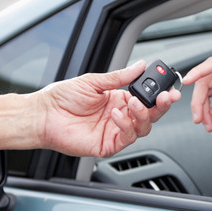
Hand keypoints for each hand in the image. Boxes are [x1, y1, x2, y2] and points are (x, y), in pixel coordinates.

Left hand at [37, 61, 179, 156]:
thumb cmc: (61, 98)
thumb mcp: (93, 81)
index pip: (147, 98)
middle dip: (161, 106)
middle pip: (150, 115)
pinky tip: (117, 115)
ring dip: (143, 115)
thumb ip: (119, 76)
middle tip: (166, 98)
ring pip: (143, 128)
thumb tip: (140, 65)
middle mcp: (120, 116)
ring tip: (133, 104)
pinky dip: (126, 126)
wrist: (42, 115)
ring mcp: (114, 131)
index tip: (169, 89)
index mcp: (118, 99)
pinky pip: (126, 138)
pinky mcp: (108, 145)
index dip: (159, 95)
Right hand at [183, 55, 211, 131]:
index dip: (198, 71)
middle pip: (205, 80)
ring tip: (208, 123)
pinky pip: (210, 92)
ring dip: (203, 106)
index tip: (187, 81)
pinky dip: (208, 105)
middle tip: (199, 119)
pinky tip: (211, 116)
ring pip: (205, 87)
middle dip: (199, 101)